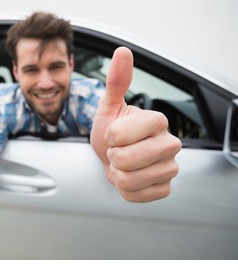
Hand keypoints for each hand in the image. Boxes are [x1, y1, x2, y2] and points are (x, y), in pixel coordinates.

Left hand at [90, 47, 181, 201]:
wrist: (114, 157)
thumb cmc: (111, 132)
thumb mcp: (109, 107)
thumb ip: (116, 82)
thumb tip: (123, 51)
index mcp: (157, 120)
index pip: (118, 135)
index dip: (108, 137)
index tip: (114, 134)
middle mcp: (171, 143)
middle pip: (125, 160)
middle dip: (112, 157)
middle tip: (118, 152)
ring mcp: (171, 168)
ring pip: (128, 180)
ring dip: (118, 174)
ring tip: (124, 164)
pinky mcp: (166, 188)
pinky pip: (135, 196)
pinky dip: (125, 190)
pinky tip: (132, 178)